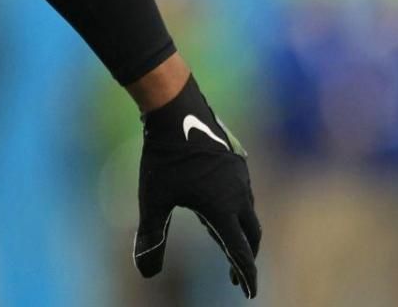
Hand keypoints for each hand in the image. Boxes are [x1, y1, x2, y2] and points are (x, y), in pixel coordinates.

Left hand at [133, 75, 262, 296]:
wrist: (178, 109)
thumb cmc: (163, 157)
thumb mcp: (152, 199)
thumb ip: (151, 237)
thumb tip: (145, 273)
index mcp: (223, 210)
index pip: (241, 252)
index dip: (245, 275)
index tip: (249, 293)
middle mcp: (239, 195)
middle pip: (252, 235)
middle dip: (246, 256)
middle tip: (234, 274)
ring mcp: (240, 176)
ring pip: (247, 212)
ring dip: (241, 231)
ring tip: (224, 241)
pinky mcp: (236, 160)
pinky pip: (241, 192)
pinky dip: (236, 209)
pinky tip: (220, 204)